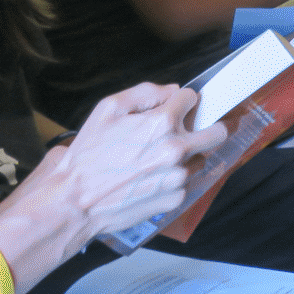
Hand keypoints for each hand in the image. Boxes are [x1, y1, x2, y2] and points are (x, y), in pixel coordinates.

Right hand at [23, 83, 224, 240]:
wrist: (74, 202)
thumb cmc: (87, 156)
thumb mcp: (107, 109)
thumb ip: (146, 92)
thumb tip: (172, 91)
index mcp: (161, 123)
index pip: (193, 98)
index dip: (181, 101)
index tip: (175, 108)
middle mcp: (176, 149)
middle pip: (218, 131)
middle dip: (207, 126)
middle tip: (189, 130)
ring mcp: (178, 176)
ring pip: (201, 157)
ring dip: (188, 155)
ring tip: (158, 159)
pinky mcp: (175, 199)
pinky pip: (186, 182)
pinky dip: (174, 179)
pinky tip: (151, 179)